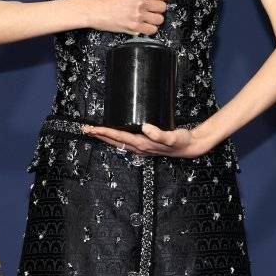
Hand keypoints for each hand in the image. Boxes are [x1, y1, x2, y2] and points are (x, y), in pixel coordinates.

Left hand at [81, 121, 212, 158]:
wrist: (190, 147)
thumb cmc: (181, 141)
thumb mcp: (173, 137)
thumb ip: (159, 133)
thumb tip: (145, 127)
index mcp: (142, 144)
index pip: (119, 136)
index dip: (104, 132)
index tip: (93, 128)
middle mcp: (139, 147)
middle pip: (114, 141)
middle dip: (98, 135)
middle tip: (85, 129)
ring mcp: (140, 147)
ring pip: (117, 142)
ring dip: (104, 137)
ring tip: (93, 131)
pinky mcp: (143, 145)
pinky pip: (124, 141)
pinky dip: (114, 137)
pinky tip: (111, 134)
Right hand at [88, 0, 167, 35]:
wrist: (95, 10)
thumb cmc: (108, 0)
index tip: (158, 0)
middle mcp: (140, 2)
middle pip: (162, 7)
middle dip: (158, 9)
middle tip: (152, 10)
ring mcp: (138, 15)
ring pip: (159, 19)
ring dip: (155, 20)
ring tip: (148, 19)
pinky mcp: (134, 27)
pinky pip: (152, 30)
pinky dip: (150, 29)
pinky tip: (144, 26)